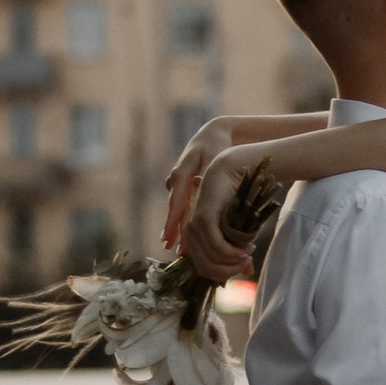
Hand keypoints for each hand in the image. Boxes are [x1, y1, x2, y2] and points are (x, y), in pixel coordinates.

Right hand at [163, 120, 233, 249]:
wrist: (211, 134)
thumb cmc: (216, 146)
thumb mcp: (215, 156)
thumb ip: (209, 170)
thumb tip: (199, 183)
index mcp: (182, 172)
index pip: (177, 200)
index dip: (173, 220)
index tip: (169, 236)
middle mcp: (175, 180)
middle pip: (175, 209)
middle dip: (173, 229)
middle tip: (170, 248)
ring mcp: (177, 184)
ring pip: (178, 210)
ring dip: (178, 229)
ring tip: (178, 249)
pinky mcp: (182, 188)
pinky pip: (182, 207)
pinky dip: (185, 221)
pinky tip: (186, 238)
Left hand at [183, 152, 271, 285]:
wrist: (232, 171)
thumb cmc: (236, 199)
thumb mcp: (238, 230)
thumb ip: (238, 251)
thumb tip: (247, 271)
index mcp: (195, 238)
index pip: (205, 270)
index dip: (225, 273)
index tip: (244, 264)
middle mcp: (190, 234)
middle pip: (206, 269)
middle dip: (229, 271)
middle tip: (246, 262)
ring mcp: (194, 226)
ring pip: (212, 260)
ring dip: (233, 261)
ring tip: (248, 251)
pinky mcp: (203, 219)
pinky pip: (216, 246)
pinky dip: (232, 252)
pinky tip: (244, 249)